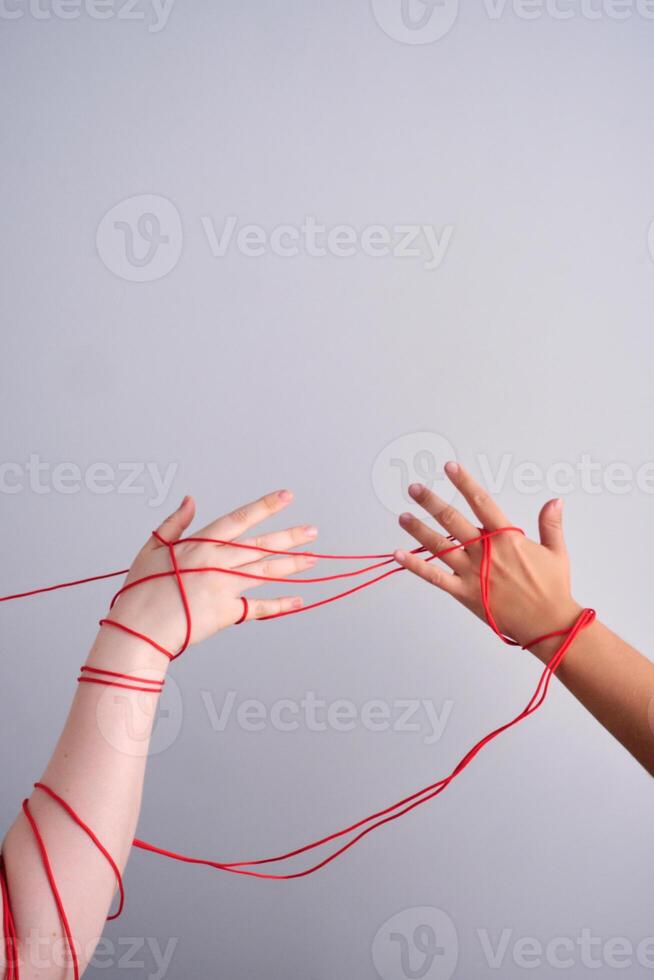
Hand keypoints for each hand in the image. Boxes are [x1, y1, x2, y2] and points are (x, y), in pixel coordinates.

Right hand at [106, 490, 316, 653]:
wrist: (139, 629)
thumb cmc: (141, 589)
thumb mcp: (152, 548)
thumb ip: (175, 523)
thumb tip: (190, 499)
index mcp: (201, 544)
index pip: (240, 519)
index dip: (265, 506)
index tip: (286, 496)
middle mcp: (218, 563)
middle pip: (262, 546)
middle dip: (290, 537)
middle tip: (313, 531)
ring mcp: (225, 587)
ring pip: (266, 572)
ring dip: (292, 565)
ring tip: (313, 559)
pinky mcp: (227, 612)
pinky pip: (259, 608)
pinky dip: (279, 605)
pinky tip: (298, 600)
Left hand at [394, 462, 581, 650]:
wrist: (549, 624)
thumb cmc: (553, 589)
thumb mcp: (556, 552)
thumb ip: (551, 524)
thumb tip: (554, 500)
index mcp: (507, 538)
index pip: (481, 502)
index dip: (464, 483)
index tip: (450, 467)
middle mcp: (486, 552)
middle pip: (453, 520)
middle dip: (432, 502)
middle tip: (414, 488)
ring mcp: (473, 573)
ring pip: (440, 546)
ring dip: (419, 529)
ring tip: (403, 516)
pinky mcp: (465, 593)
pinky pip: (435, 577)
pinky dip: (416, 566)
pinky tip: (399, 555)